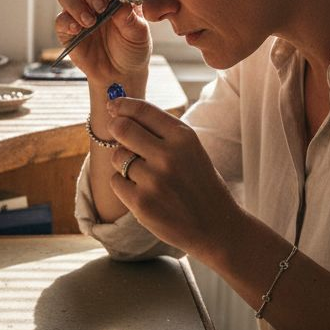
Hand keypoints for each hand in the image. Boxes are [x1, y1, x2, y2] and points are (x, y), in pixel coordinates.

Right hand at [55, 0, 150, 81]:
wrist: (120, 73)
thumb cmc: (132, 48)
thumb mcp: (139, 33)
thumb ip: (130, 17)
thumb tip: (120, 3)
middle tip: (100, 7)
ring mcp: (79, 11)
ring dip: (76, 4)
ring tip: (90, 22)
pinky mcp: (67, 29)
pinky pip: (60, 18)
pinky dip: (67, 22)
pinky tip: (78, 30)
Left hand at [105, 97, 246, 257]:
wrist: (216, 226)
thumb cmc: (200, 184)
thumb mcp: (191, 150)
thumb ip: (162, 132)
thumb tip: (121, 113)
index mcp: (183, 137)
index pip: (143, 110)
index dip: (122, 104)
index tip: (113, 105)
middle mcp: (168, 156)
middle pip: (122, 128)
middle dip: (115, 128)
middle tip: (117, 132)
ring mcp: (154, 180)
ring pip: (118, 157)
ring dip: (123, 162)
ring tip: (143, 173)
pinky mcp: (141, 203)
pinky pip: (116, 181)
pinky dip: (124, 185)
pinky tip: (143, 191)